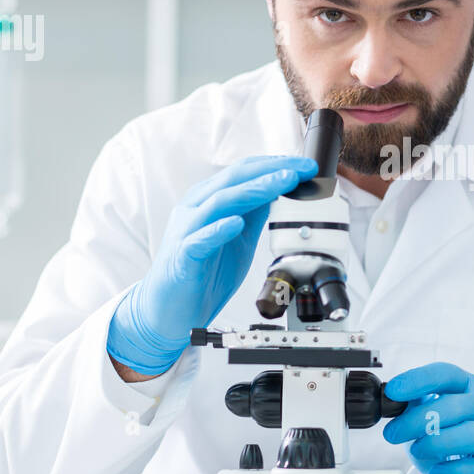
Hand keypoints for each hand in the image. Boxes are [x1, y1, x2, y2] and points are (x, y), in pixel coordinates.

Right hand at [107, 154, 317, 373]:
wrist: (170, 309)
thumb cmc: (203, 270)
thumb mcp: (239, 237)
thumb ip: (255, 213)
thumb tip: (281, 191)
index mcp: (209, 199)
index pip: (243, 171)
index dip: (275, 164)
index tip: (304, 165)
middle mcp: (196, 208)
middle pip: (235, 178)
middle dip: (272, 171)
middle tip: (301, 169)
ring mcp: (187, 230)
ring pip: (220, 201)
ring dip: (254, 190)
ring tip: (281, 184)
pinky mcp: (182, 256)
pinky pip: (199, 240)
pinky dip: (219, 229)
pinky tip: (236, 224)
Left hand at [382, 362, 473, 473]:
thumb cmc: (447, 447)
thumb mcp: (426, 421)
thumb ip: (411, 407)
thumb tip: (388, 401)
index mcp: (468, 388)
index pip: (447, 375)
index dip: (419, 380)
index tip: (392, 391)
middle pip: (459, 405)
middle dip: (420, 419)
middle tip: (392, 433)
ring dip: (439, 442)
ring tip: (416, 450)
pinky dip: (455, 471)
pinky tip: (437, 472)